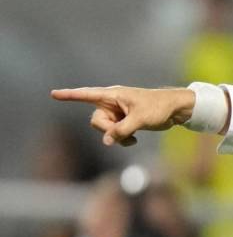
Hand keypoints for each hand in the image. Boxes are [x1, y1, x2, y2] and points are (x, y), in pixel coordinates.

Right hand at [51, 86, 194, 146]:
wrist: (175, 110)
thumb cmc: (159, 107)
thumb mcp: (140, 119)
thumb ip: (121, 130)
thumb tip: (107, 141)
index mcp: (113, 95)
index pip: (86, 94)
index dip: (69, 95)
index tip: (53, 94)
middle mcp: (112, 103)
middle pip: (96, 120)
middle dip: (107, 130)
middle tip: (124, 131)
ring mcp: (118, 113)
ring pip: (105, 130)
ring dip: (116, 137)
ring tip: (133, 138)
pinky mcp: (124, 121)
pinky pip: (114, 134)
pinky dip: (122, 139)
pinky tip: (135, 140)